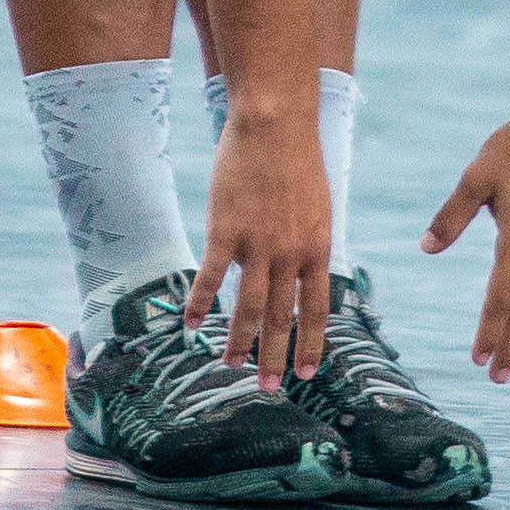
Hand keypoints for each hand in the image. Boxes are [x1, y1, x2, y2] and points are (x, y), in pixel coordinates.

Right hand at [195, 110, 331, 387]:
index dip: (311, 343)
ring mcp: (258, 244)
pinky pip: (212, 276)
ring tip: (231, 365)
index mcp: (318, 248)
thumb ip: (309, 243)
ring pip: (248, 306)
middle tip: (267, 386)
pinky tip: (191, 324)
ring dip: (239, 340)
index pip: (316, 308)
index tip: (305, 372)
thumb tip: (300, 272)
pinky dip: (200, 302)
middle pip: (281, 316)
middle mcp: (291, 253)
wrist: (275, 123)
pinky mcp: (226, 230)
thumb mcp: (318, 206)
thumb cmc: (297, 159)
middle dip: (274, 355)